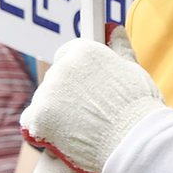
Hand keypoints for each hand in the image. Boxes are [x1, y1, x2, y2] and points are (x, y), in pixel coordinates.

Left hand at [20, 27, 160, 172]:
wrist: (136, 144)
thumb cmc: (140, 111)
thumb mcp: (134, 72)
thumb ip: (119, 49)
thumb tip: (112, 29)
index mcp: (85, 51)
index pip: (67, 55)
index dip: (78, 74)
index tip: (87, 88)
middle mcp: (63, 66)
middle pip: (55, 79)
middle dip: (67, 95)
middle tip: (91, 114)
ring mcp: (47, 92)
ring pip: (44, 101)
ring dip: (57, 114)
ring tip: (84, 129)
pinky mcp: (38, 117)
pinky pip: (31, 123)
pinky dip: (43, 132)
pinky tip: (65, 139)